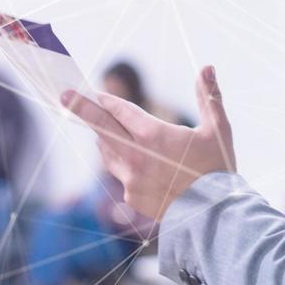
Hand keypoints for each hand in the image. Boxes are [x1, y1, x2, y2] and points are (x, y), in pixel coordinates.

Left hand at [62, 65, 234, 221]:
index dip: (107, 99)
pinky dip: (121, 162)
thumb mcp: (219, 130)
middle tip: (64, 95)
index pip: (121, 110)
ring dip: (104, 137)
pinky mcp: (132, 197)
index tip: (95, 92)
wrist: (215, 217)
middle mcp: (137, 156)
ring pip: (107, 151)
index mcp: (154, 136)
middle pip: (101, 127)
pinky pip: (119, 173)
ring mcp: (131, 179)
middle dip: (81, 108)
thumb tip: (206, 67)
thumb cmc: (219, 170)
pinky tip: (131, 160)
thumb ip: (209, 97)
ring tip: (104, 128)